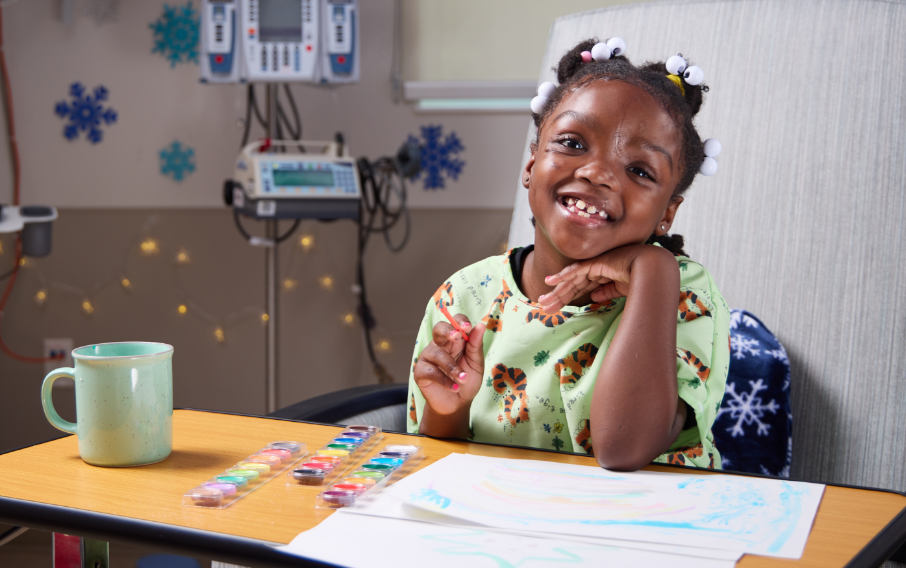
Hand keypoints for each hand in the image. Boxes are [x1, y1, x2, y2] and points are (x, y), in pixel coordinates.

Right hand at [413, 314, 485, 415]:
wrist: (458, 404)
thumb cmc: (467, 382)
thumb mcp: (476, 364)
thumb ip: (476, 346)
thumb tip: (481, 326)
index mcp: (454, 341)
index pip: (455, 323)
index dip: (460, 322)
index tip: (468, 327)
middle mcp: (440, 345)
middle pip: (438, 329)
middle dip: (447, 330)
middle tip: (457, 337)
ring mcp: (428, 357)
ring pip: (437, 353)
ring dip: (452, 367)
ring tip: (463, 379)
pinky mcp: (420, 372)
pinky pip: (431, 371)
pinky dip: (445, 380)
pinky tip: (455, 388)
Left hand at [538, 245, 673, 312]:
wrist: (652, 270)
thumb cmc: (641, 279)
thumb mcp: (621, 290)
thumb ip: (607, 292)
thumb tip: (594, 298)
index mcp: (602, 275)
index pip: (580, 288)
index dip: (567, 298)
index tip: (555, 308)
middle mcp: (595, 269)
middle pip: (572, 285)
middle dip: (557, 297)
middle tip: (543, 308)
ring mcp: (594, 265)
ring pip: (570, 281)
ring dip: (556, 292)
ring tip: (543, 302)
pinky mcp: (596, 264)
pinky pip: (576, 271)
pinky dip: (563, 276)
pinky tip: (550, 282)